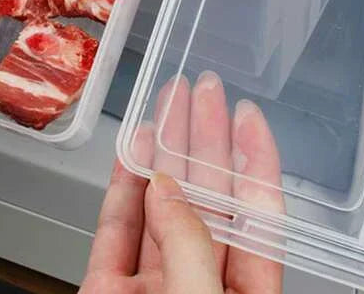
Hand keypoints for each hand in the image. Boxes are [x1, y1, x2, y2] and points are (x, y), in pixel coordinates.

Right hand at [81, 72, 283, 292]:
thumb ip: (187, 246)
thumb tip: (164, 189)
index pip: (257, 217)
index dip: (254, 162)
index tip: (247, 114)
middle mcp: (198, 285)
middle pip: (206, 200)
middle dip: (204, 138)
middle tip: (202, 90)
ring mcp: (151, 287)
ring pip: (158, 205)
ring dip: (162, 149)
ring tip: (167, 100)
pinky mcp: (106, 289)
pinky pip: (116, 227)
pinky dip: (121, 183)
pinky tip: (133, 145)